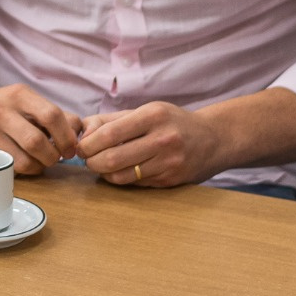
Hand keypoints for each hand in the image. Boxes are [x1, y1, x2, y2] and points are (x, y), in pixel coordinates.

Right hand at [0, 66, 80, 173]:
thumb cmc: (2, 107)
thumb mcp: (26, 100)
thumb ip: (54, 115)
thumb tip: (80, 133)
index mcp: (17, 94)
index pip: (51, 115)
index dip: (66, 136)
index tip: (71, 148)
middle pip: (36, 142)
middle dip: (53, 156)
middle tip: (55, 158)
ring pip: (21, 162)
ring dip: (37, 167)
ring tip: (39, 162)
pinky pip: (4, 169)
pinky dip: (18, 172)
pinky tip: (19, 164)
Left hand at [78, 102, 225, 187]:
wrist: (213, 139)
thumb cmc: (172, 122)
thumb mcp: (146, 111)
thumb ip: (112, 120)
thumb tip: (83, 132)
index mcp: (153, 116)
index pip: (111, 133)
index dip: (89, 143)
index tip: (81, 147)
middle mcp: (163, 139)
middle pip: (114, 158)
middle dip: (92, 161)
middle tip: (87, 160)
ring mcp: (169, 162)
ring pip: (123, 176)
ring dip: (104, 173)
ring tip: (100, 166)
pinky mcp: (170, 180)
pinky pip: (136, 184)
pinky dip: (122, 178)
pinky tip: (120, 171)